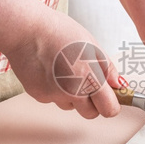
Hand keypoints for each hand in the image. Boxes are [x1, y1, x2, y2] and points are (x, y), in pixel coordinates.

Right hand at [0, 0, 120, 118]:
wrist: (25, 29)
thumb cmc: (58, 31)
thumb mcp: (92, 44)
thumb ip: (108, 68)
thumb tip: (119, 85)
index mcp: (89, 78)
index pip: (110, 110)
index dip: (112, 103)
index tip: (110, 96)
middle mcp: (72, 92)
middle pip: (91, 114)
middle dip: (93, 102)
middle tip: (88, 82)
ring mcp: (53, 96)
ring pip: (71, 106)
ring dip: (72, 96)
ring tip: (65, 71)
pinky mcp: (38, 96)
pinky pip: (54, 100)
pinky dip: (55, 90)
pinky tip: (51, 71)